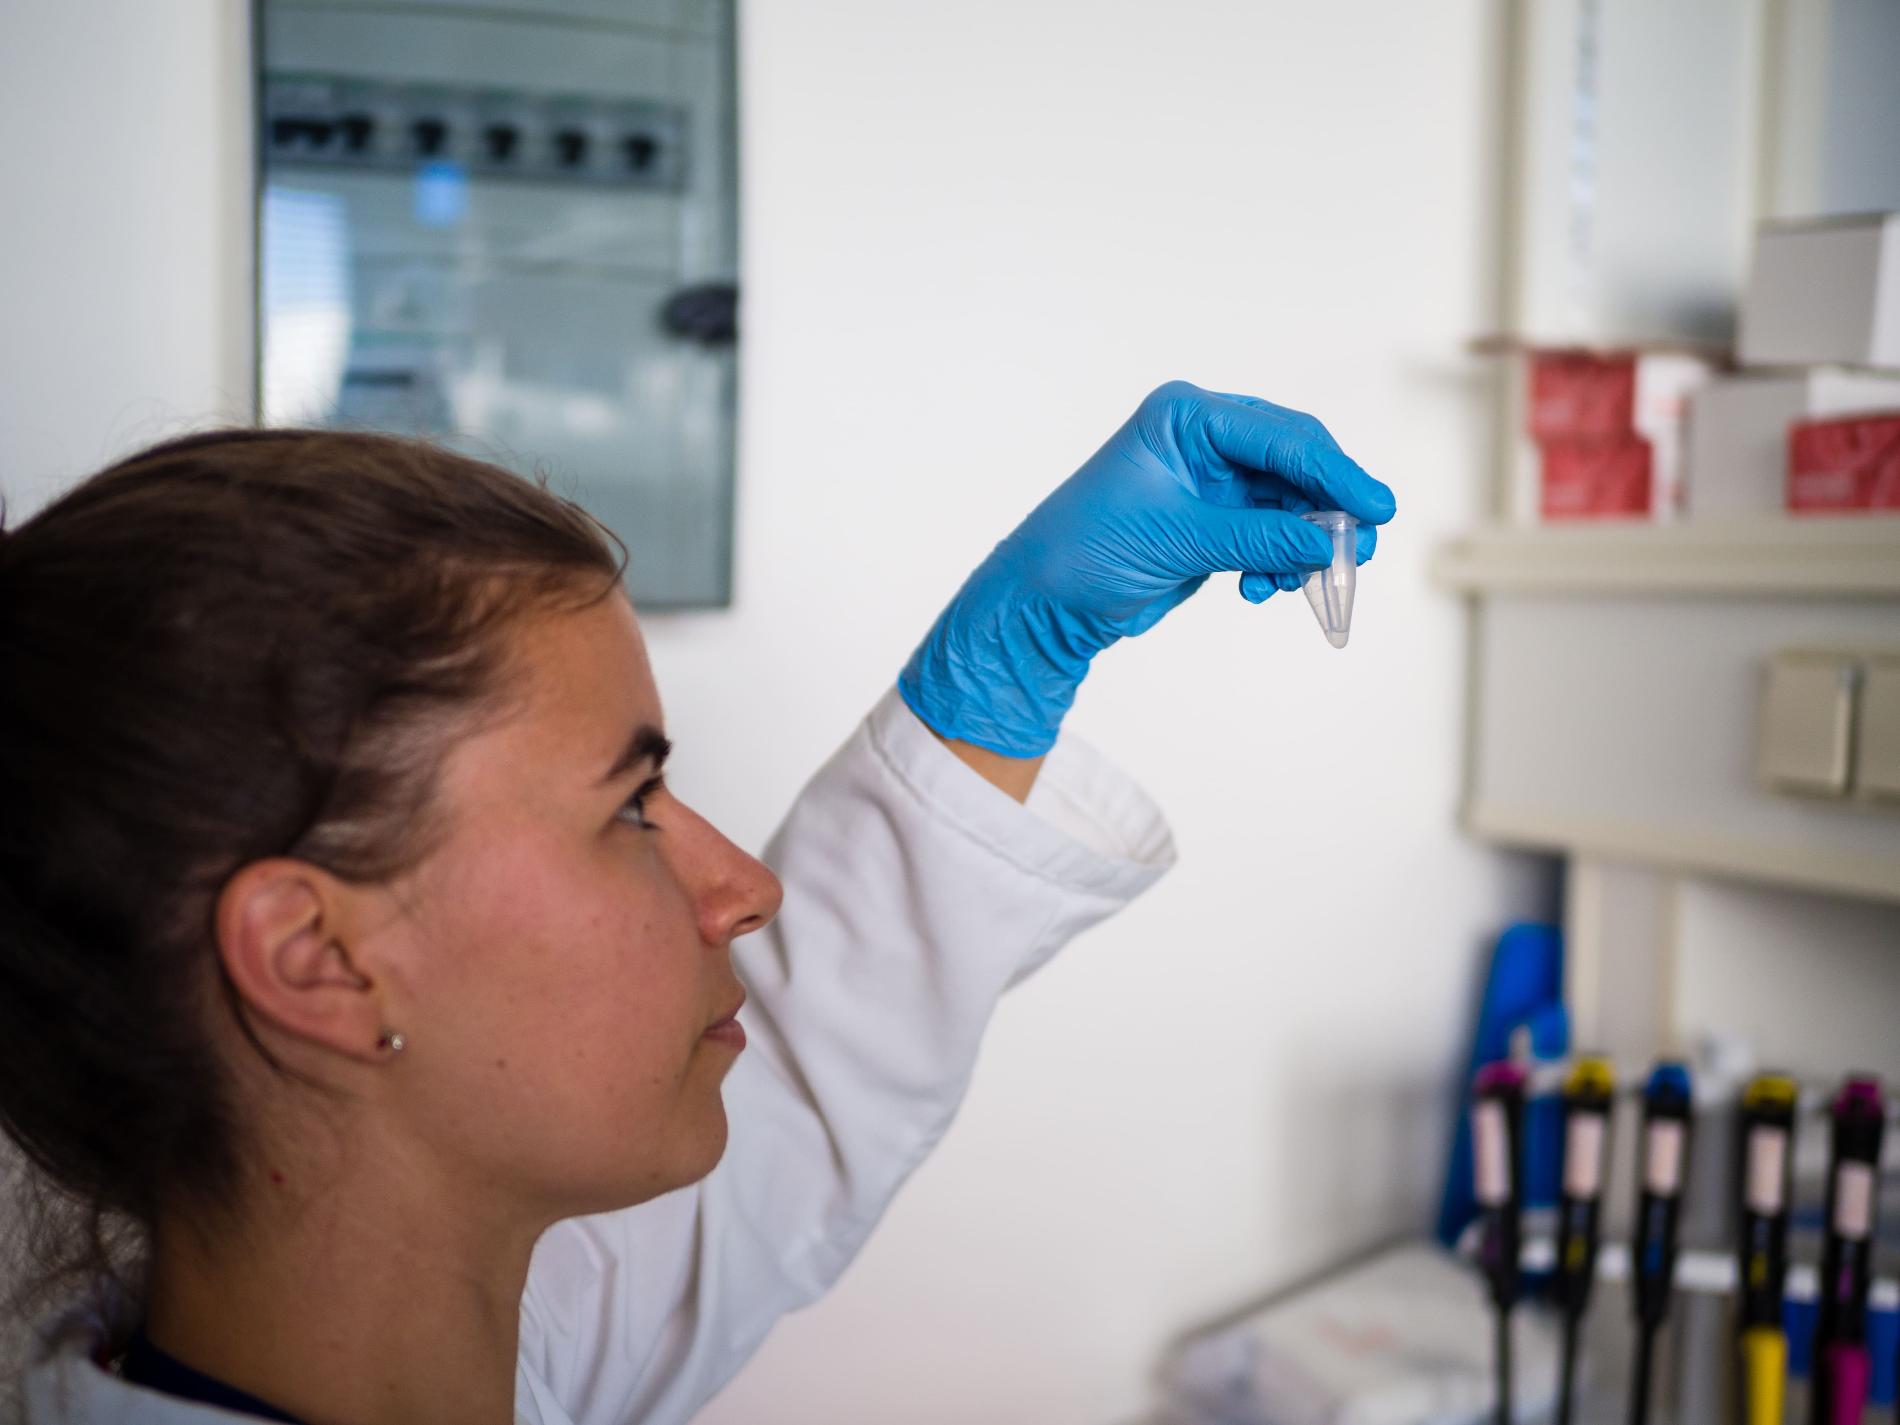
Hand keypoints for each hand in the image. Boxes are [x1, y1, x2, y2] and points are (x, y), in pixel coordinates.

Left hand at [898, 381, 1395, 756]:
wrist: (1043, 603)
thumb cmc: (1084, 553)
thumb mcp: (1176, 541)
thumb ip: (1257, 539)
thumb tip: (1327, 544)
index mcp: (1186, 417)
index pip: (1281, 437)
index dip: (1335, 474)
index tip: (1377, 509)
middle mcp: (1204, 437)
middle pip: (1297, 463)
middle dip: (1329, 510)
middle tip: (1356, 553)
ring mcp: (1212, 478)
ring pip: (1291, 502)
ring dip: (1304, 544)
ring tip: (1299, 583)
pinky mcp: (1215, 518)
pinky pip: (1272, 532)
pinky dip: (1280, 561)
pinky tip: (1263, 590)